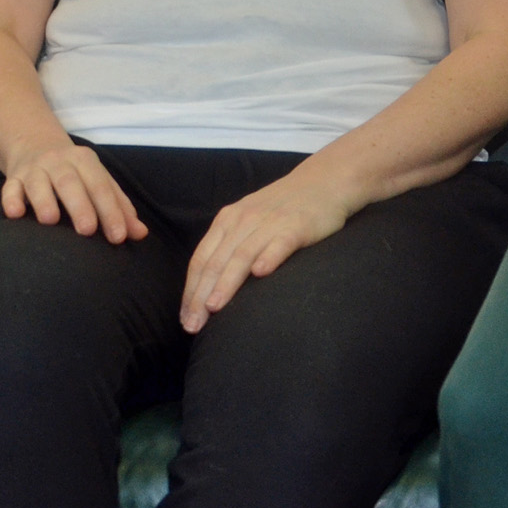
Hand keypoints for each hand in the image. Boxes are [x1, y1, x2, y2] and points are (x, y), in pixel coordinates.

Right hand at [0, 141, 145, 243]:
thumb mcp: (98, 181)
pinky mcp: (13, 178)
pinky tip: (15, 214)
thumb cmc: (75, 172)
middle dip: (80, 205)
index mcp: (85, 161)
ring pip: (38, 183)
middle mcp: (58, 162)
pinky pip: (9, 188)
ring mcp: (34, 169)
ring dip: (43, 200)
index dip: (111, 211)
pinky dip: (10, 200)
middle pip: (70, 182)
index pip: (101, 185)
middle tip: (87, 230)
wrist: (33, 143)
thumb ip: (120, 207)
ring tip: (50, 220)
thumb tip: (141, 234)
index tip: (118, 237)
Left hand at [179, 167, 357, 331]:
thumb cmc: (281, 209)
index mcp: (227, 221)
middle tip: (192, 325)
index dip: (190, 290)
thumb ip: (230, 247)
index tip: (184, 318)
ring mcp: (269, 223)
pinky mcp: (296, 226)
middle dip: (200, 296)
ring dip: (226, 283)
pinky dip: (268, 257)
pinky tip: (261, 274)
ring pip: (241, 255)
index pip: (201, 260)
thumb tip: (209, 287)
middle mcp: (243, 221)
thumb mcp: (248, 222)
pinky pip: (279, 243)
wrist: (322, 182)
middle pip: (216, 262)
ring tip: (213, 307)